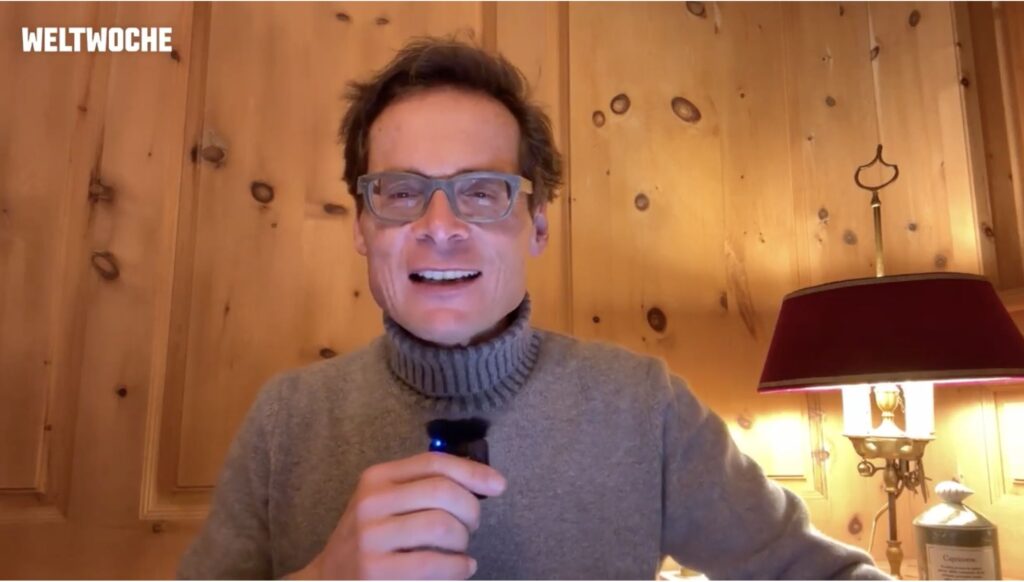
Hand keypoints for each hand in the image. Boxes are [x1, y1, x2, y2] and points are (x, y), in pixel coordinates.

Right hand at [287, 452, 506, 579]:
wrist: (328, 581)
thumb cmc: (371, 541)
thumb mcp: (385, 504)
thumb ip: (423, 488)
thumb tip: (482, 480)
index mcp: (376, 479)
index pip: (434, 463)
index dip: (473, 472)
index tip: (499, 484)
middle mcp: (371, 503)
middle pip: (443, 492)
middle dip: (470, 509)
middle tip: (471, 526)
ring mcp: (371, 539)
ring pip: (443, 526)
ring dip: (463, 540)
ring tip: (460, 550)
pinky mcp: (376, 573)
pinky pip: (436, 563)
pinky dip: (459, 566)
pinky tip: (462, 568)